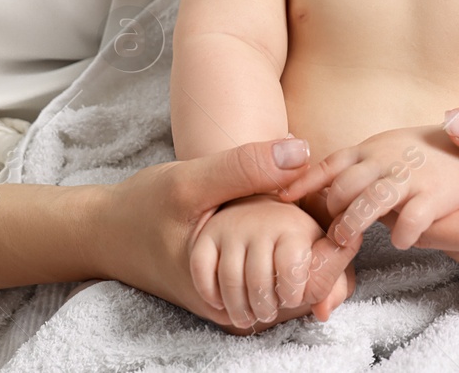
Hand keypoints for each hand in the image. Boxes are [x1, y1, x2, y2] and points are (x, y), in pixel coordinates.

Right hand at [95, 137, 363, 331]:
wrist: (104, 233)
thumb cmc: (143, 208)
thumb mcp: (190, 181)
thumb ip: (243, 168)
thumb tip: (301, 150)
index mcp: (230, 289)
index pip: (305, 287)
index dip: (338, 256)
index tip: (355, 220)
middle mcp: (235, 309)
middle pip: (307, 297)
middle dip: (335, 263)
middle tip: (354, 220)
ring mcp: (234, 305)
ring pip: (295, 293)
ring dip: (319, 263)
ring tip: (337, 224)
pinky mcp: (232, 292)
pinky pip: (277, 284)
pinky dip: (297, 262)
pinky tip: (308, 230)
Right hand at [192, 193, 337, 328]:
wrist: (259, 208)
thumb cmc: (295, 241)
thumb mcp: (321, 257)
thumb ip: (332, 283)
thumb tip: (323, 311)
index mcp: (293, 225)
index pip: (291, 269)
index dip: (292, 294)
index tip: (292, 298)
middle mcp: (260, 221)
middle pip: (259, 281)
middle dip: (266, 308)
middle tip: (269, 312)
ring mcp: (230, 227)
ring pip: (230, 280)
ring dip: (240, 309)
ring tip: (250, 315)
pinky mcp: (206, 235)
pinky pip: (202, 270)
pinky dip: (211, 294)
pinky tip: (223, 302)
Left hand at [277, 125, 458, 249]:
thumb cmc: (417, 157)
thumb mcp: (379, 153)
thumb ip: (351, 172)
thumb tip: (313, 197)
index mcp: (368, 149)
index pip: (327, 165)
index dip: (302, 183)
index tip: (278, 199)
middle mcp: (385, 159)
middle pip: (344, 187)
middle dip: (331, 213)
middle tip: (329, 235)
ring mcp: (410, 176)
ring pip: (370, 202)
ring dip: (353, 224)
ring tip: (349, 241)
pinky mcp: (436, 195)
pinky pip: (411, 220)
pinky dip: (400, 235)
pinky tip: (399, 241)